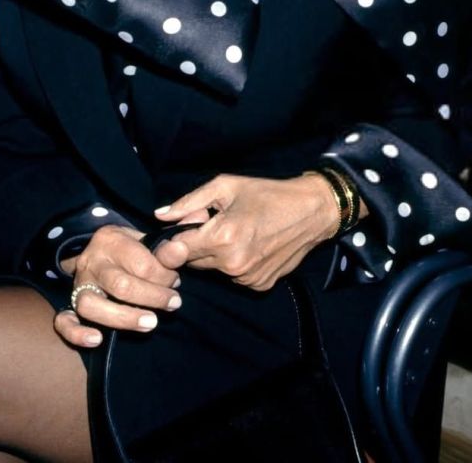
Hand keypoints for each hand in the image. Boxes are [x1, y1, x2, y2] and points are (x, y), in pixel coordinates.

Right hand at [54, 225, 181, 347]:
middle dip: (152, 297)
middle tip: (173, 304)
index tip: (176, 283)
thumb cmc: (131, 249)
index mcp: (110, 239)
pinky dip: (77, 333)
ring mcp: (78, 284)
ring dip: (124, 318)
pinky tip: (98, 340)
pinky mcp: (69, 305)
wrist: (100, 251)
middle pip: (120, 285)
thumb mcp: (147, 240)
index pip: (141, 263)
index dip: (164, 277)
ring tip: (151, 323)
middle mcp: (91, 261)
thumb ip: (165, 248)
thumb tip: (182, 249)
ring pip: (91, 305)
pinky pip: (64, 321)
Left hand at [152, 173, 340, 291]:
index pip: (176, 251)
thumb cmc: (267, 193)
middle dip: (195, 244)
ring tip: (236, 231)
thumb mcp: (225, 186)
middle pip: (193, 261)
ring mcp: (246, 278)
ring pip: (213, 270)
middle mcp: (232, 264)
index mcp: (221, 237)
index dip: (171, 241)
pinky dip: (234, 263)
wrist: (311, 212)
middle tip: (213, 223)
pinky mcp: (259, 285)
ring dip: (215, 254)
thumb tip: (160, 215)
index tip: (176, 232)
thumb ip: (189, 202)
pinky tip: (249, 245)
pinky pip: (233, 276)